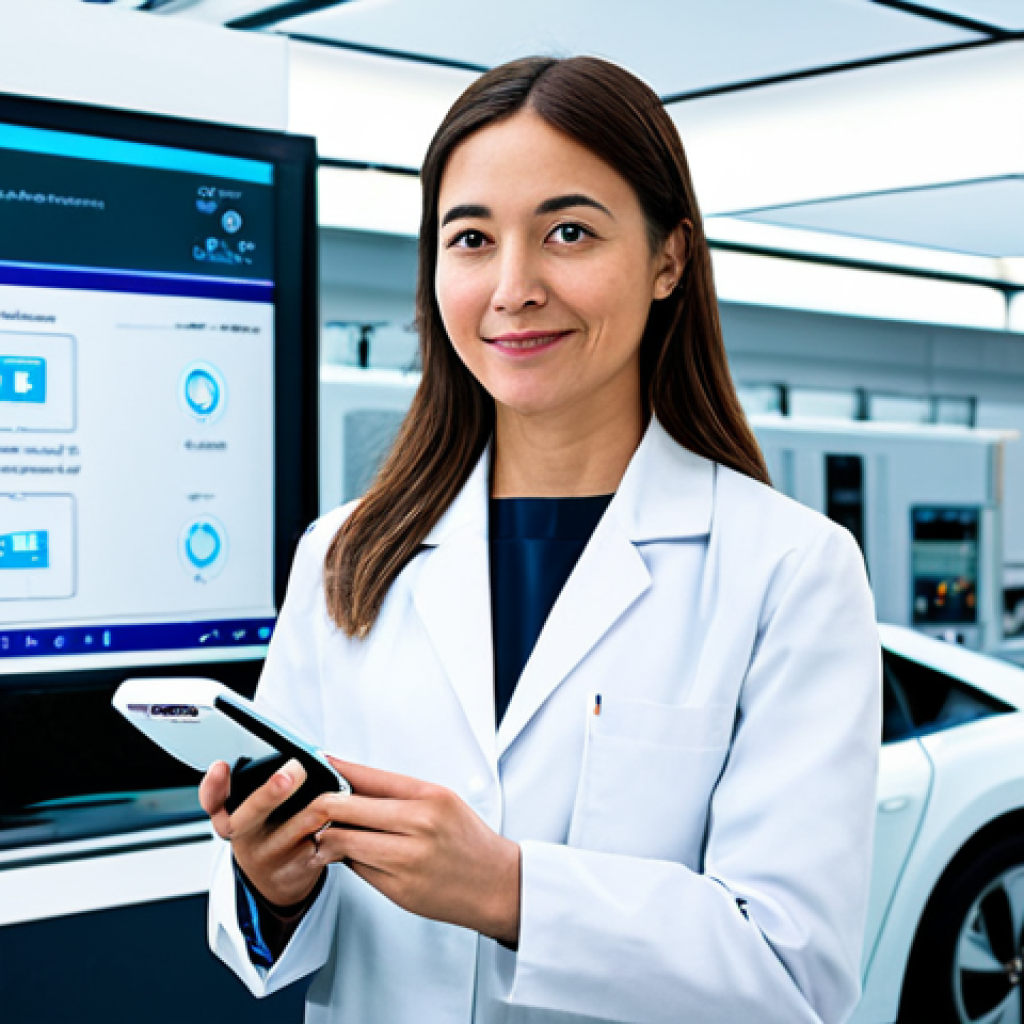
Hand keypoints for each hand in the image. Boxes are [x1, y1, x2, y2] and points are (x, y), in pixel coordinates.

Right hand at [199, 757, 328, 907]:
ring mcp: (274, 853)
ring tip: (333, 793)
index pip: (213, 801)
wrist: (276, 881)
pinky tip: (349, 815)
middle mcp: (247, 837)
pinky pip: (326, 840)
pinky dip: (339, 824)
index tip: (221, 765)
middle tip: (292, 772)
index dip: (214, 785)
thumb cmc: (266, 833)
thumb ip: (257, 785)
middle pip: (252, 814)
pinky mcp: (302, 864)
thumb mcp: (251, 814)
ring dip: (318, 806)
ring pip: (299, 825)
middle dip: (272, 792)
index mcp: (231, 818)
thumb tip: (298, 751)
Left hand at [316, 757, 521, 945]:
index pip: (369, 777)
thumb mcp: (442, 800)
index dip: (336, 770)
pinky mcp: (399, 890)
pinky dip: (349, 861)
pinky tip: (351, 855)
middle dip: (322, 807)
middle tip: (312, 805)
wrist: (495, 883)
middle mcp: (419, 826)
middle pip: (347, 809)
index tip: (317, 765)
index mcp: (430, 798)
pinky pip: (358, 869)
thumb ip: (397, 793)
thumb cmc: (468, 840)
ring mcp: (407, 860)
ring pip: (345, 842)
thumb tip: (351, 783)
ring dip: (330, 838)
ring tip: (328, 834)